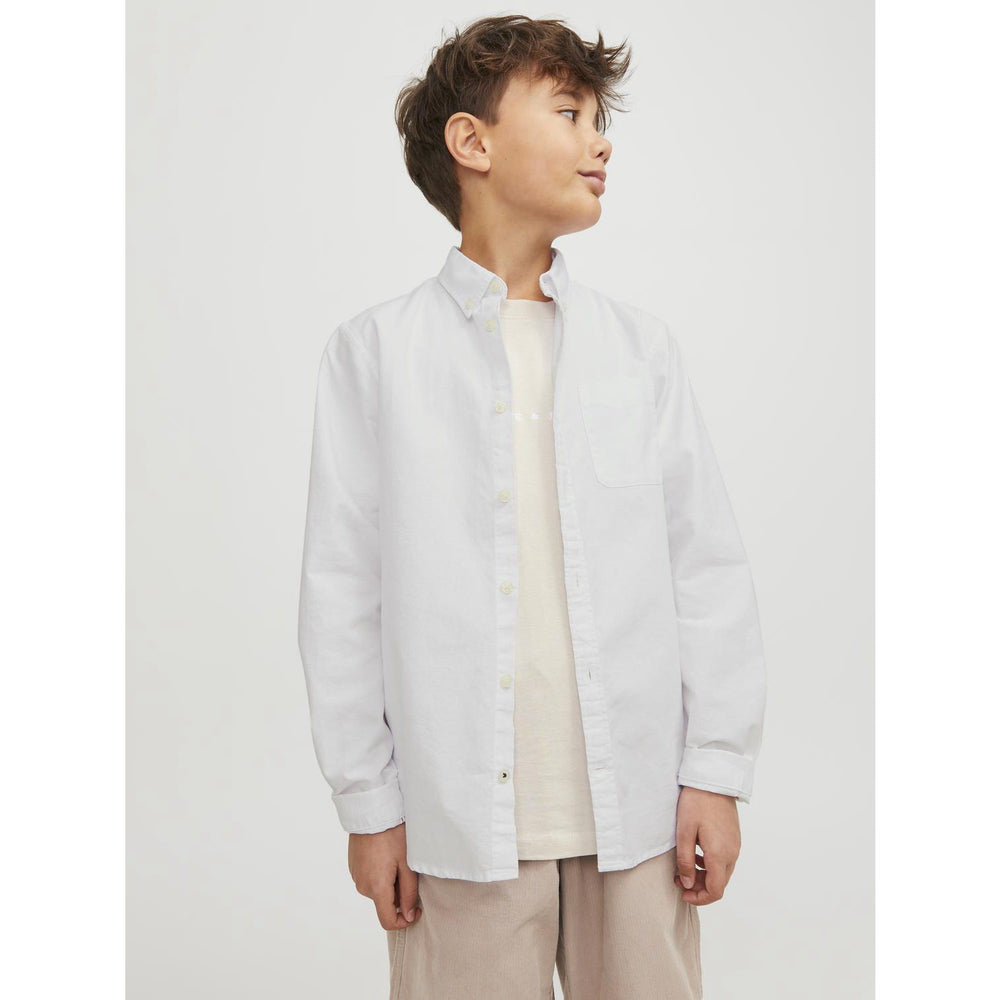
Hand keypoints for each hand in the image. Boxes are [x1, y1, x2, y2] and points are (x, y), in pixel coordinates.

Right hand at [348, 821, 421, 929]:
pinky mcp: (353, 867)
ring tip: (396, 859)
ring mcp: (356, 876)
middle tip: (408, 870)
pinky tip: (386, 855)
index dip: (404, 921)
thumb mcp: (407, 864)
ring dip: (389, 883)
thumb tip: (409, 916)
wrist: (372, 811)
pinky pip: (369, 879)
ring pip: (377, 891)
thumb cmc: (392, 835)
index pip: (388, 921)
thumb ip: (409, 893)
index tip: (417, 908)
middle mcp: (362, 886)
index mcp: (376, 888)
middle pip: (384, 904)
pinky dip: (380, 874)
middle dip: (399, 895)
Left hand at [673, 786, 740, 905]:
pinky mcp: (734, 837)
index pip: (715, 891)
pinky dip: (711, 865)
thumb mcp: (684, 832)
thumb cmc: (696, 803)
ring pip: (722, 872)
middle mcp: (732, 854)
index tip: (683, 893)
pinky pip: (725, 860)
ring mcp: (735, 845)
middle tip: (679, 879)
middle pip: (720, 883)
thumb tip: (687, 884)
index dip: (699, 898)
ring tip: (685, 867)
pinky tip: (697, 854)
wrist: (713, 779)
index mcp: (720, 855)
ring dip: (705, 876)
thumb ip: (685, 861)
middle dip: (700, 887)